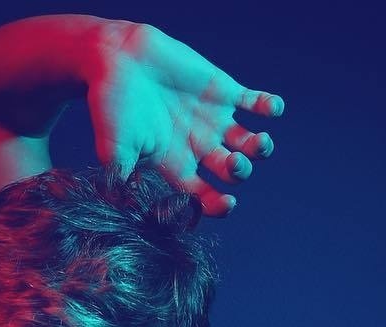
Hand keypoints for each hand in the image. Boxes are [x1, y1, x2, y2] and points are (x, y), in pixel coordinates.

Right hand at [88, 22, 283, 216]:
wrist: (116, 57)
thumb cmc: (111, 106)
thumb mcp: (113, 150)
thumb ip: (123, 181)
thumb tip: (126, 210)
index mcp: (176, 167)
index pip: (204, 197)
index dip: (218, 205)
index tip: (227, 203)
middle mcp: (199, 147)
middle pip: (232, 172)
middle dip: (239, 172)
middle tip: (234, 163)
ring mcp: (213, 119)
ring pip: (248, 143)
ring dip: (261, 148)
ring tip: (260, 142)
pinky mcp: (222, 91)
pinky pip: (255, 102)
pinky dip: (269, 106)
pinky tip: (274, 109)